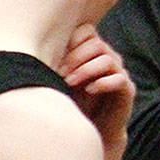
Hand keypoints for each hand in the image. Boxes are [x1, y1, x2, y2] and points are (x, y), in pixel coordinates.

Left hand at [56, 24, 134, 152]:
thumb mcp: (57, 78)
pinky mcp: (127, 90)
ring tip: (69, 83)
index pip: (87, 31)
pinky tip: (89, 90)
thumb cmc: (69, 102)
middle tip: (58, 73)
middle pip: (97, 44)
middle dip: (75, 58)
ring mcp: (119, 73)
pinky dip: (102, 83)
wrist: (88, 129)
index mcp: (92, 51)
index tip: (55, 56)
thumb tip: (31, 51)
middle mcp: (108, 58)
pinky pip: (119, 79)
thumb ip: (53, 62)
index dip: (72, 40)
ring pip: (107, 59)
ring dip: (85, 70)